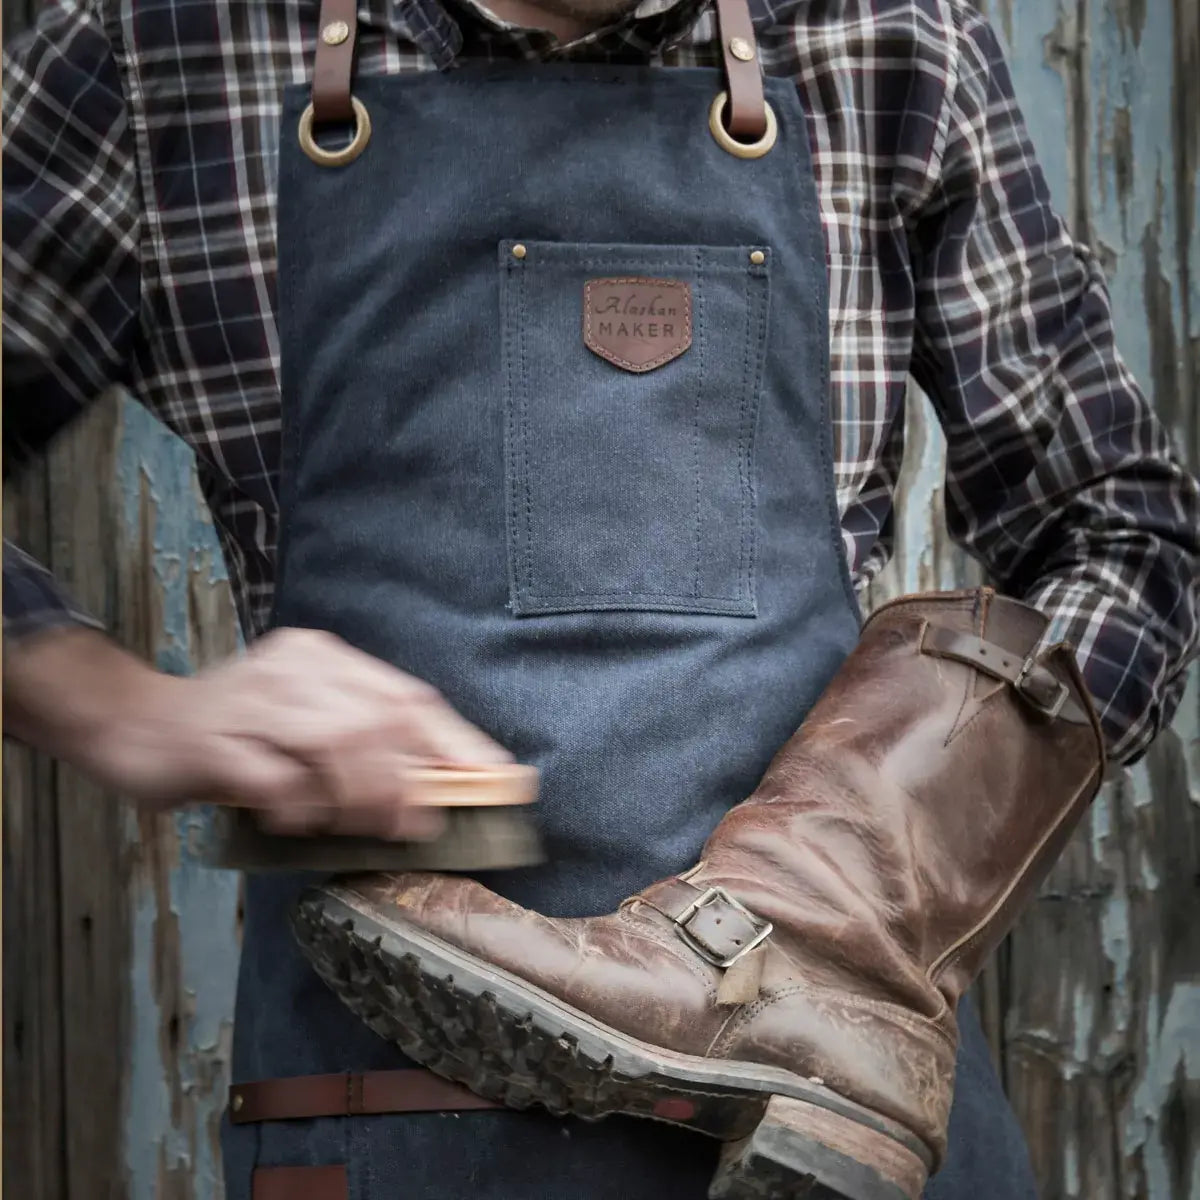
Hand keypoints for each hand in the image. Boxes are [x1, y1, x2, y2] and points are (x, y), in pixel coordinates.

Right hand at [3, 626, 512, 839]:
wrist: (135, 720)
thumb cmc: (235, 730)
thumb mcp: (304, 723)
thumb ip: (363, 743)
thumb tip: (437, 786)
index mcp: (324, 659)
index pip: (408, 698)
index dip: (458, 743)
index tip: (501, 779)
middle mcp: (294, 669)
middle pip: (378, 721)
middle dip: (409, 781)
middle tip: (417, 823)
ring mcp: (252, 701)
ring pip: (336, 745)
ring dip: (362, 797)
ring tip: (363, 826)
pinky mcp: (214, 742)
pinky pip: (275, 781)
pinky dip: (298, 809)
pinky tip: (295, 821)